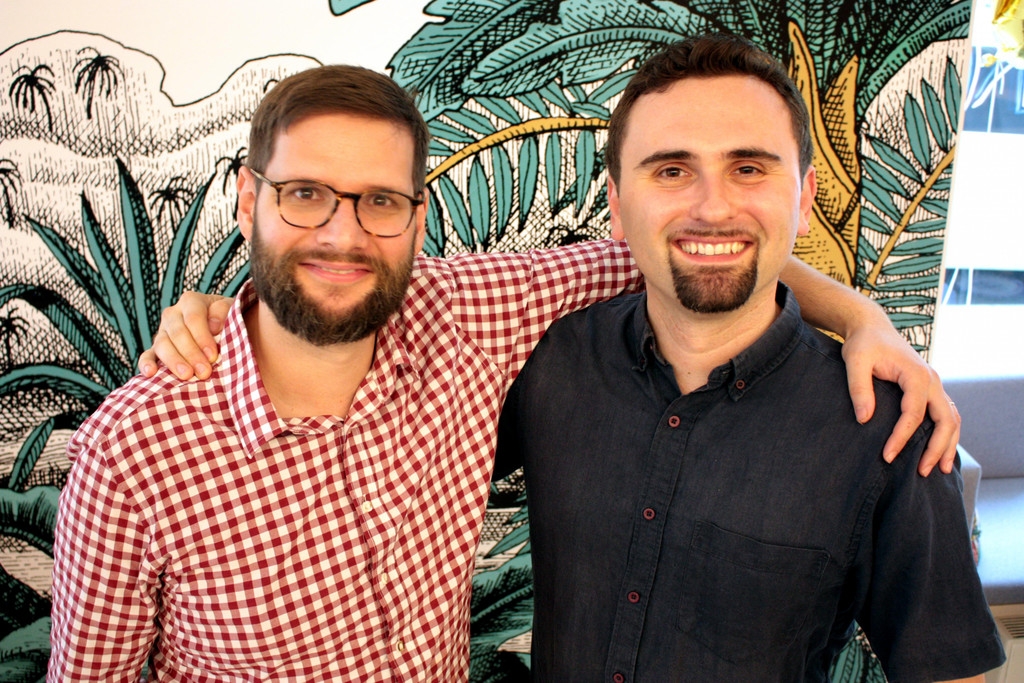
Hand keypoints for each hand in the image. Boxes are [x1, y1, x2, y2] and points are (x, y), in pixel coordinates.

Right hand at [137, 292, 233, 379]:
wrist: (222, 328)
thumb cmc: (228, 320)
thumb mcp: (232, 310)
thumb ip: (224, 312)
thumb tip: (213, 325)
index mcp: (192, 302)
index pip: (193, 318)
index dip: (202, 337)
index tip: (213, 356)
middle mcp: (173, 314)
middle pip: (177, 333)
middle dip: (191, 353)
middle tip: (204, 372)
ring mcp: (163, 331)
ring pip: (162, 344)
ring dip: (174, 361)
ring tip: (186, 376)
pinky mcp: (156, 348)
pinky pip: (147, 355)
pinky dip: (146, 363)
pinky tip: (150, 373)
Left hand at [842, 324, 959, 476]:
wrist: (872, 328)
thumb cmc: (863, 344)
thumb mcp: (854, 362)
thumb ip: (859, 389)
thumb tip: (865, 419)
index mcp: (916, 375)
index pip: (914, 414)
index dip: (902, 437)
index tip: (887, 456)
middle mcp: (932, 381)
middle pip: (946, 420)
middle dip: (936, 448)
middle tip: (922, 472)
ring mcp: (934, 385)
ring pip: (952, 418)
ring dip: (948, 444)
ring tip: (938, 469)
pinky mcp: (929, 389)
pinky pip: (946, 413)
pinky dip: (947, 433)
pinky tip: (939, 450)